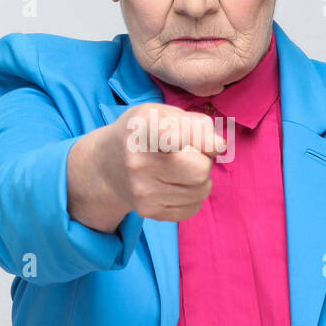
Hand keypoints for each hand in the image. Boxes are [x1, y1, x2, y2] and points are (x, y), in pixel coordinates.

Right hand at [68, 102, 225, 230]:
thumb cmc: (143, 132)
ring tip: (181, 168)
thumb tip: (218, 146)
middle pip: (200, 169)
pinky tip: (175, 184)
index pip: (171, 136)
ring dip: (200, 179)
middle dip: (204, 160)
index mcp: (141, 130)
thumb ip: (196, 124)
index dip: (190, 138)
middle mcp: (138, 163)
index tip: (194, 142)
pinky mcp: (150, 212)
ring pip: (202, 190)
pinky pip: (194, 207)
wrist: (107, 165)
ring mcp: (143, 191)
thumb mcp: (162, 114)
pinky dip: (192, 195)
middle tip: (190, 154)